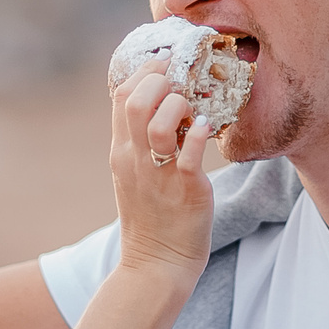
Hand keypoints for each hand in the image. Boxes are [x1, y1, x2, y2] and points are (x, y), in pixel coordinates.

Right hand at [109, 59, 213, 283]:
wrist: (156, 265)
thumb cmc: (153, 217)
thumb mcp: (135, 172)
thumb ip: (142, 140)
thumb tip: (164, 105)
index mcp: (121, 151)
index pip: (121, 95)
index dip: (146, 71)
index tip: (169, 64)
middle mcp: (134, 159)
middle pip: (135, 100)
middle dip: (162, 80)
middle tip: (185, 81)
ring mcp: (158, 174)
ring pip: (158, 123)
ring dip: (180, 106)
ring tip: (194, 112)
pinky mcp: (185, 190)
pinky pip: (189, 155)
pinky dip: (199, 135)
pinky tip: (207, 130)